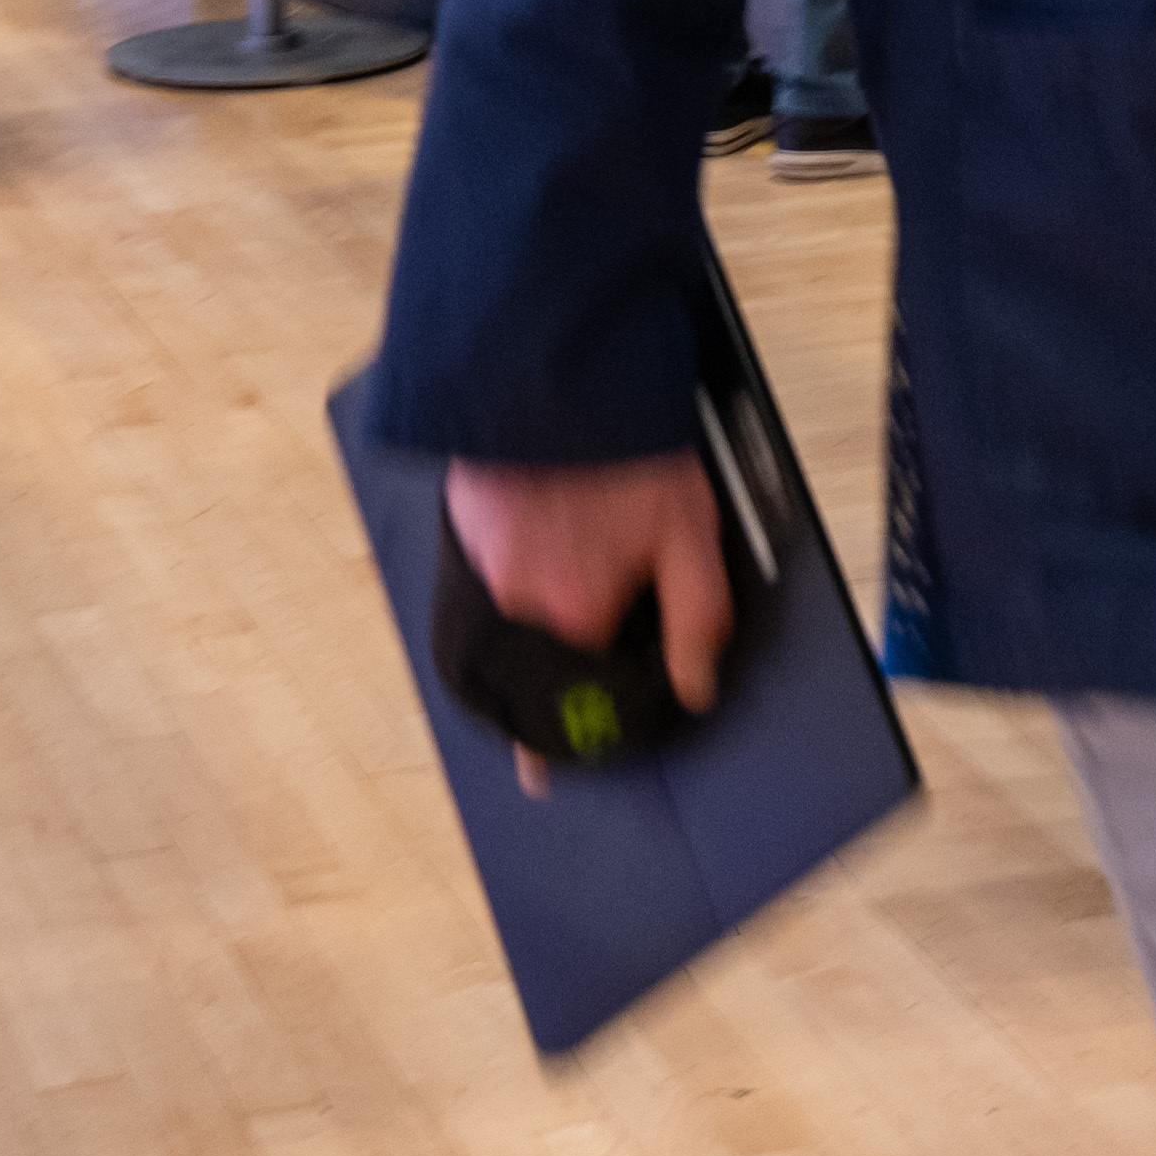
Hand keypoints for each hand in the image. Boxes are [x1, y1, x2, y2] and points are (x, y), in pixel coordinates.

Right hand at [445, 452, 730, 795]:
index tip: (542, 778)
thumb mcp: (690, 533)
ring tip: (512, 700)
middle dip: (525, 720)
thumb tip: (695, 689)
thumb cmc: (630, 451)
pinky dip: (479, 631)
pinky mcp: (458, 541)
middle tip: (532, 749)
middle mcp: (515, 606)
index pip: (567, 713)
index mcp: (573, 616)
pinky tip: (499, 630)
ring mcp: (478, 573)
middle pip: (515, 691)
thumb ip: (697, 618)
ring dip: (496, 682)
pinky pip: (464, 608)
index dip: (562, 746)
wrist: (563, 378)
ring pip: (482, 655)